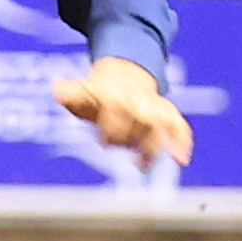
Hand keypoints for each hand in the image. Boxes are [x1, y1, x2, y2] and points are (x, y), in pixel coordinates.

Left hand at [54, 54, 193, 167]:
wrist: (124, 73)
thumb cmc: (98, 90)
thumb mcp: (82, 90)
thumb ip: (70, 93)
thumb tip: (57, 90)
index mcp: (117, 94)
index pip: (118, 111)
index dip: (112, 129)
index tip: (103, 142)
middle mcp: (139, 100)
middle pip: (143, 119)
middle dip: (137, 139)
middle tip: (129, 161)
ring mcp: (154, 105)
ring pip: (162, 124)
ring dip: (157, 146)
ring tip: (149, 167)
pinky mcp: (166, 112)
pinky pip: (179, 124)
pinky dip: (183, 139)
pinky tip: (183, 159)